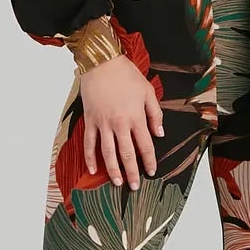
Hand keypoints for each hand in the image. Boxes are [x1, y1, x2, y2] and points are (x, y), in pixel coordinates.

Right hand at [78, 56, 163, 188]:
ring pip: (108, 152)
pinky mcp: (90, 120)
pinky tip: (93, 169)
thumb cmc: (126, 75)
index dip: (149, 160)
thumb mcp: (148, 92)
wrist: (102, 63)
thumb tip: (160, 134)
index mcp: (136, 117)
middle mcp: (120, 124)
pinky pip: (90, 142)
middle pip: (127, 154)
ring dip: (113, 169)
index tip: (152, 171)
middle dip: (132, 172)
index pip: (145, 145)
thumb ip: (155, 114)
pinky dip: (90, 157)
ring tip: (116, 182)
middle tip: (134, 186)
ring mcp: (103, 123)